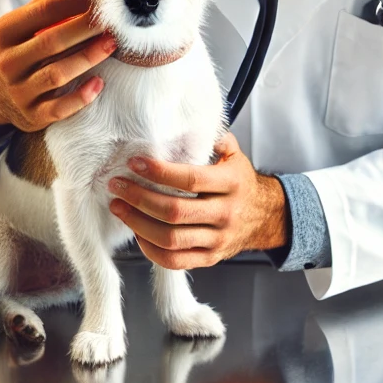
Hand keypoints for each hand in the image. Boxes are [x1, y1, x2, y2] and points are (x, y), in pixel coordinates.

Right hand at [0, 0, 116, 132]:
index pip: (43, 10)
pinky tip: (99, 82)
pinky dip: (81, 96)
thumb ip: (48, 2)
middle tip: (112, 19)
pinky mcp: (32, 116)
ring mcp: (19, 91)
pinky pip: (60, 108)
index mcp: (4, 32)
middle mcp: (8, 62)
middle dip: (86, 27)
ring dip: (88, 57)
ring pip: (57, 73)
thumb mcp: (21, 23)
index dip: (75, 0)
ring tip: (111, 43)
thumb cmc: (19, 48)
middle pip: (51, 41)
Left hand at [107, 132, 287, 269]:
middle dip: (140, 198)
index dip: (159, 172)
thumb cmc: (240, 180)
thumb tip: (184, 122)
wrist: (266, 216)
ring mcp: (218, 240)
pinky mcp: (210, 258)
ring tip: (119, 207)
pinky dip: (151, 249)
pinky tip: (136, 232)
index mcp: (231, 183)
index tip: (135, 163)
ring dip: (138, 224)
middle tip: (117, 186)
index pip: (190, 179)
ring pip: (171, 239)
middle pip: (175, 211)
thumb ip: (212, 137)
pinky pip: (175, 261)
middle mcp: (225, 213)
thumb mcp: (234, 154)